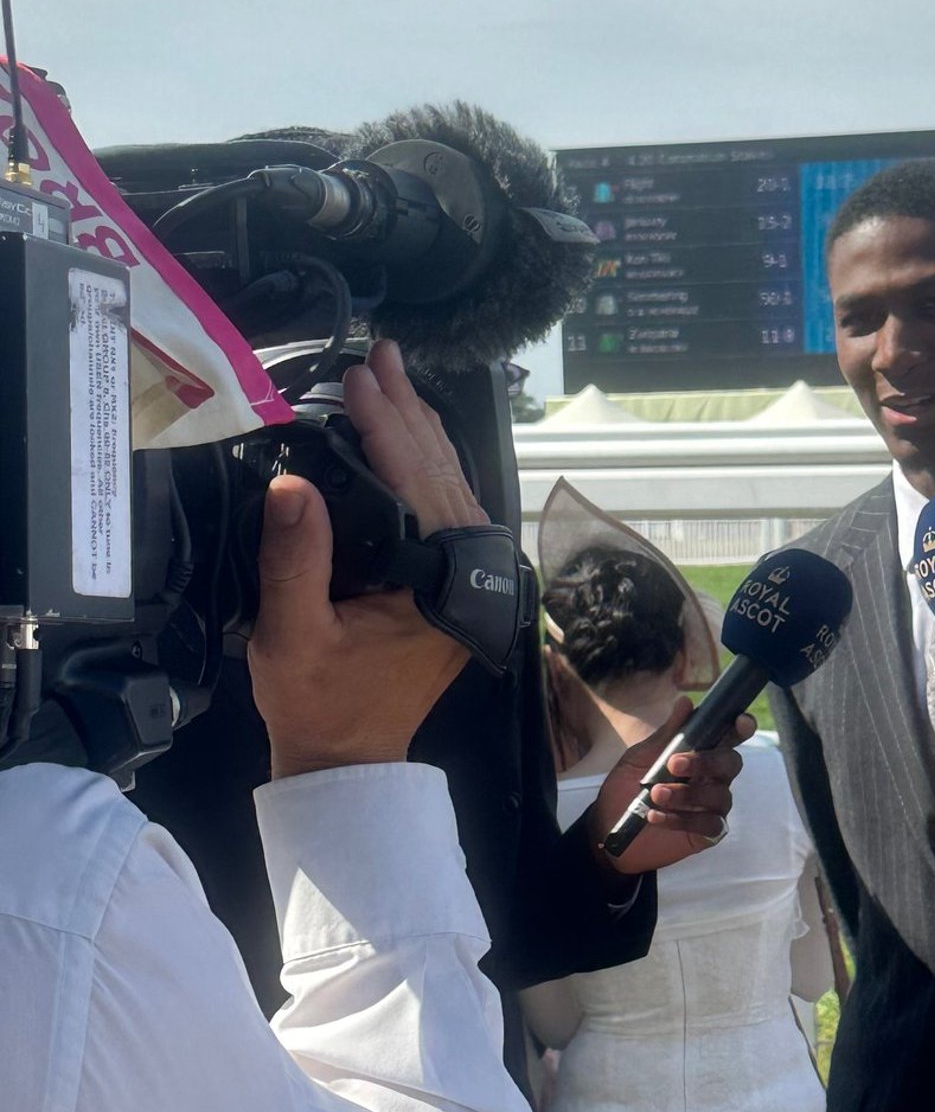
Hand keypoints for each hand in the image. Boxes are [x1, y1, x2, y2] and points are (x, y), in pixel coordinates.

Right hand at [248, 341, 488, 779]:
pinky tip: (409, 432)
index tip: (360, 376)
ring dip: (420, 429)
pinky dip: (425, 463)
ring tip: (393, 376)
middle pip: (442, 474)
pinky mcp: (453, 582)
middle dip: (409, 410)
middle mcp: (467, 577)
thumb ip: (295, 560)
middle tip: (382, 353)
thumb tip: (291, 485)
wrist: (349, 758)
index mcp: (438, 587)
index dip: (387, 426)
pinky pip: (447, 507)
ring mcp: (466, 579)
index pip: (416, 485)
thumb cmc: (319, 703)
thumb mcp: (292, 635)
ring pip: (451, 485)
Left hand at [581, 696, 754, 877]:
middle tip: (673, 764)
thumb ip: (666, 735)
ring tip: (655, 795)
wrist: (609, 826)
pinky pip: (708, 824)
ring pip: (719, 795)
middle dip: (706, 761)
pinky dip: (680, 819)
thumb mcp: (640, 757)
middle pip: (731, 763)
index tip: (739, 722)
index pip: (729, 738)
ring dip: (686, 793)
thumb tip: (685, 702)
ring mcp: (712, 806)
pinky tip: (655, 817)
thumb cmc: (627, 787)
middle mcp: (713, 778)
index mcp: (700, 754)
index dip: (740, 728)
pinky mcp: (707, 833)